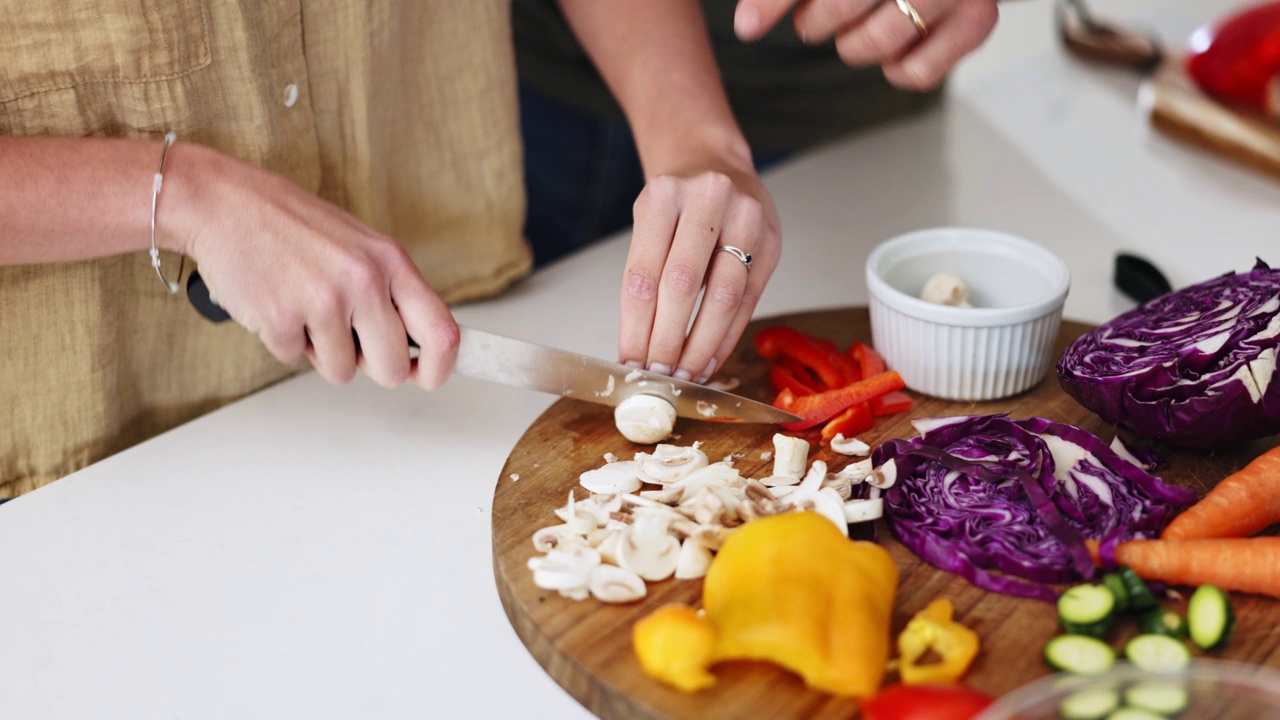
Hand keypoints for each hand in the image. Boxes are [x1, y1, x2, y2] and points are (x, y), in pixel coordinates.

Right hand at [162, 144, 458, 389]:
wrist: (223, 202)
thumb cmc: (292, 225)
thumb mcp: (361, 248)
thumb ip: (391, 294)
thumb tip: (417, 348)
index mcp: (391, 262)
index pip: (442, 333)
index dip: (439, 368)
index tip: (427, 376)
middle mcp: (364, 280)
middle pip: (392, 368)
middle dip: (370, 366)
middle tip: (348, 341)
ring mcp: (323, 300)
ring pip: (342, 372)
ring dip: (321, 351)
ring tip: (304, 307)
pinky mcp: (282, 318)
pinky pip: (294, 360)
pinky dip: (284, 341)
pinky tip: (277, 302)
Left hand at [619, 167, 780, 382]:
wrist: (716, 165)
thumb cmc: (677, 203)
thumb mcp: (649, 223)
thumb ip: (645, 277)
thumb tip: (637, 348)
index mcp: (662, 196)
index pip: (643, 274)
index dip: (636, 327)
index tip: (630, 362)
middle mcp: (707, 200)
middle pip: (683, 285)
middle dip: (668, 340)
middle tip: (658, 375)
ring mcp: (745, 217)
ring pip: (723, 296)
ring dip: (701, 344)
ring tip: (685, 374)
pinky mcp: (771, 241)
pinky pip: (749, 300)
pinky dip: (727, 336)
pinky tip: (711, 358)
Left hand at [734, 0, 998, 89]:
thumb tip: (747, 23)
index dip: (774, 2)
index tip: (746, 26)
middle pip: (844, 6)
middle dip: (818, 22)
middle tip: (815, 23)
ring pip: (880, 40)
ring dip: (854, 46)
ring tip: (856, 33)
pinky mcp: (978, 21)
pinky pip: (917, 72)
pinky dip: (896, 69)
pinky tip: (894, 49)